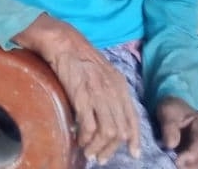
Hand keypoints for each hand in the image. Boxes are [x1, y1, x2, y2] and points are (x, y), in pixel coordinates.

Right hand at [14, 14, 139, 163]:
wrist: (63, 40)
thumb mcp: (102, 73)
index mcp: (120, 86)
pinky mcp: (82, 96)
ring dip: (97, 147)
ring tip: (88, 153)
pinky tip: (79, 140)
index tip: (133, 153)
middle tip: (99, 157)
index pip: (133, 118)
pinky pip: (89, 126)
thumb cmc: (78, 56)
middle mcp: (113, 91)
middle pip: (121, 130)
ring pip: (108, 132)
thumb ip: (109, 91)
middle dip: (111, 149)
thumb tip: (107, 115)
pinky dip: (85, 138)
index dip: (135, 138)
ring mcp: (99, 94)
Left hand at [157, 97, 197, 168]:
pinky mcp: (197, 156)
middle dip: (191, 166)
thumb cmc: (170, 109)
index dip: (191, 155)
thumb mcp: (167, 112)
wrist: (172, 109)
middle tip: (175, 166)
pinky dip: (187, 168)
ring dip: (190, 168)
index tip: (177, 161)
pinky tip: (176, 167)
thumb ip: (169, 126)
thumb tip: (170, 145)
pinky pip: (196, 166)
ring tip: (174, 167)